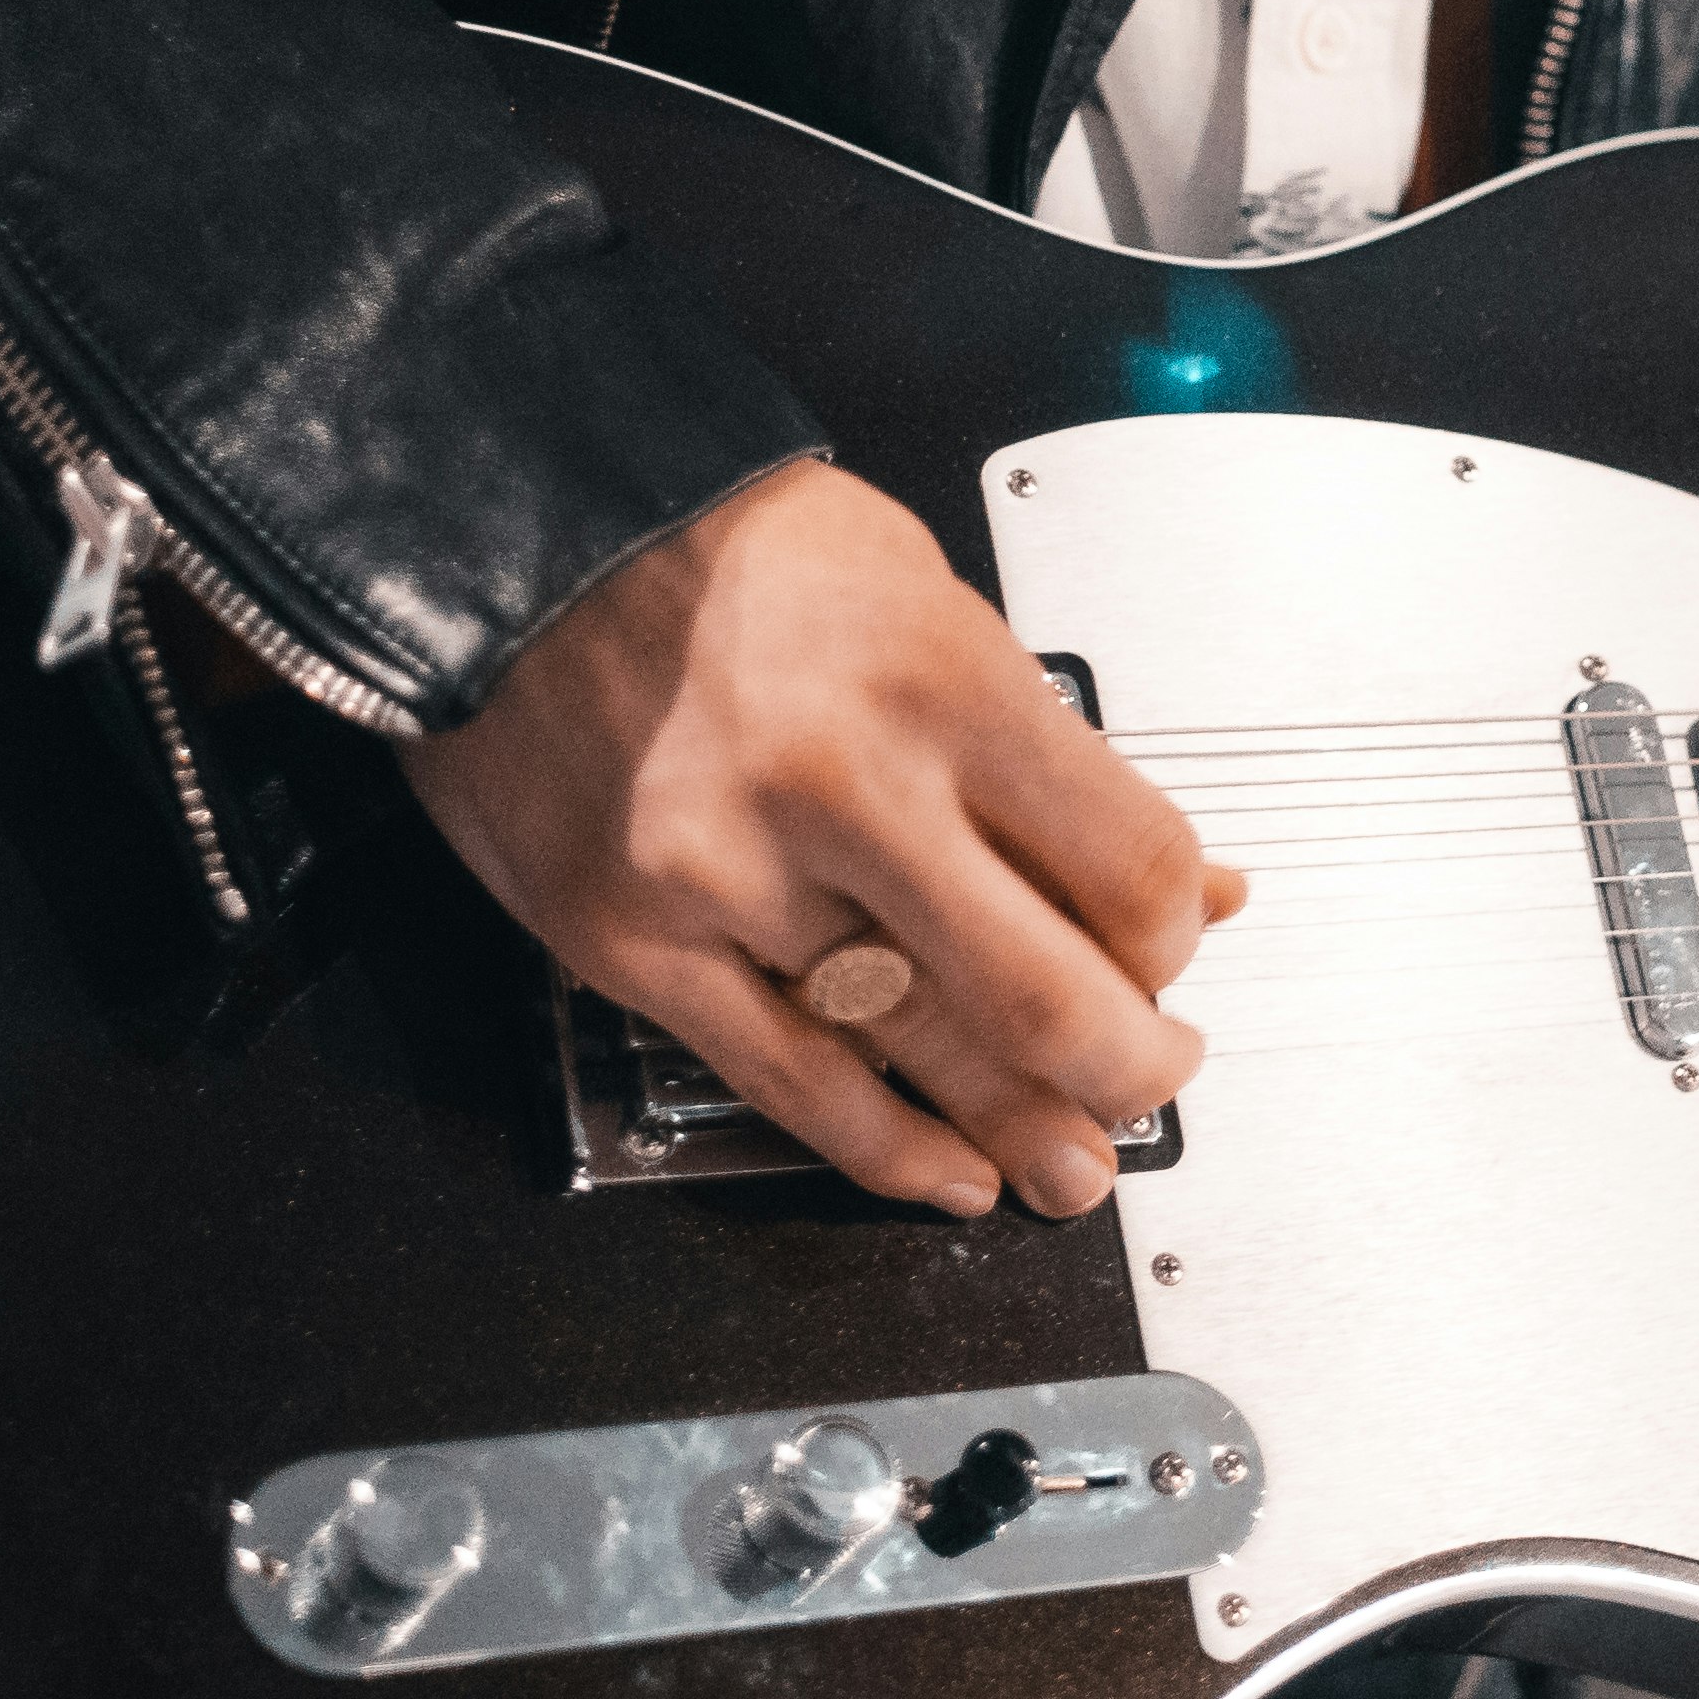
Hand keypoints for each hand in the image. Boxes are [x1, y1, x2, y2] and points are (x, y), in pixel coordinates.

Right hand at [394, 454, 1237, 1215]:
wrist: (519, 528)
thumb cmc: (727, 549)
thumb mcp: (932, 603)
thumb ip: (1047, 754)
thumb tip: (1178, 878)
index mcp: (939, 684)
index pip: (1124, 867)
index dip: (1173, 939)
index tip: (1174, 949)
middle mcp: (844, 787)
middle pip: (1044, 994)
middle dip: (1127, 1068)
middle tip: (1150, 1079)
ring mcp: (732, 879)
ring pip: (922, 1053)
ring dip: (1024, 1128)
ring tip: (1072, 1158)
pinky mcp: (635, 945)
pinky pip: (786, 1084)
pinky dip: (886, 1146)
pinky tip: (948, 1169)